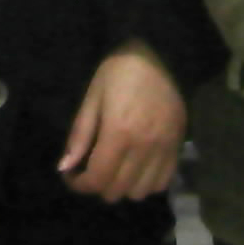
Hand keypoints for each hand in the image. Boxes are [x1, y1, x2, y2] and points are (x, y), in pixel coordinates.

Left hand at [60, 41, 186, 200]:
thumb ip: (80, 135)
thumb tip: (64, 168)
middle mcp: (144, 146)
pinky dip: (147, 183)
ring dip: (124, 186)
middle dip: (98, 185)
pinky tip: (138, 168)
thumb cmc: (119, 71)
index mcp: (119, 132)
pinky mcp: (178, 145)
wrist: (160, 53)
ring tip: (117, 169)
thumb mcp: (92, 97)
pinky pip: (163, 182)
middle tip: (92, 170)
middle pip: (117, 190)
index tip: (72, 176)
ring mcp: (164, 147)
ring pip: (140, 192)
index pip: (97, 179)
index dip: (79, 185)